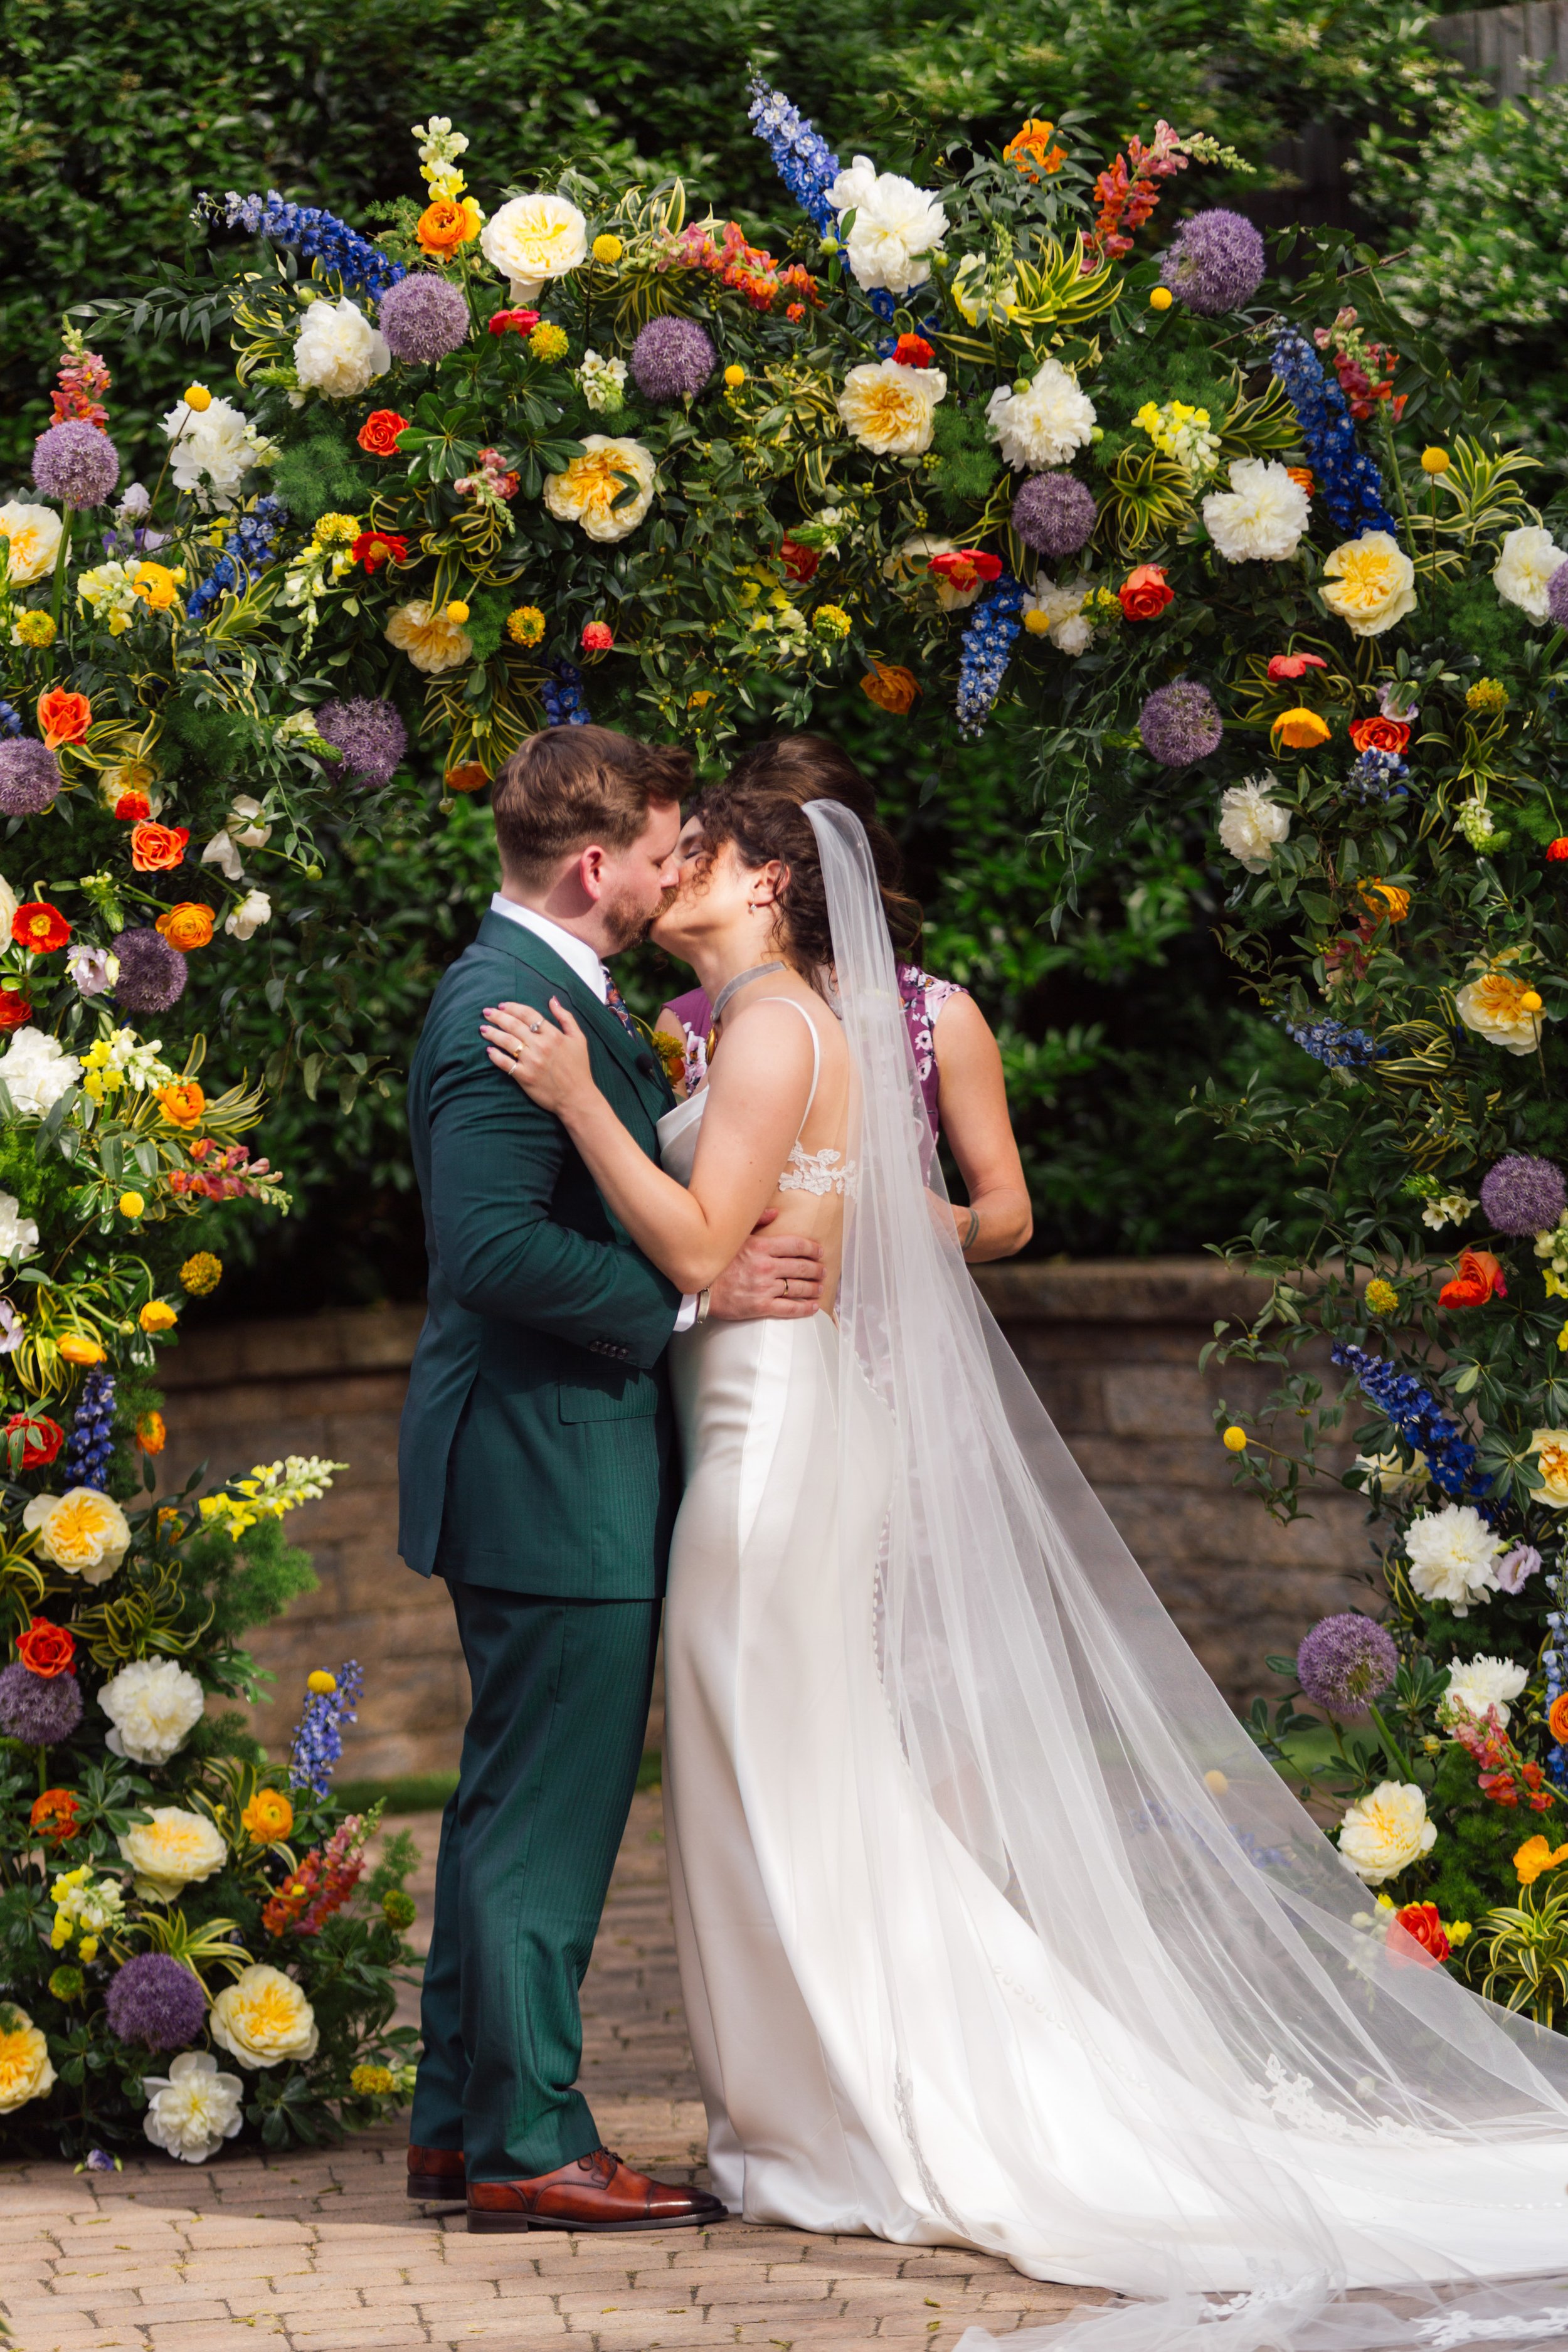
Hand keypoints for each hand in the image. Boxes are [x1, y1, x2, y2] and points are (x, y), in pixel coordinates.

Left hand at [482, 998, 595, 1117]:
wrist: (577, 1097)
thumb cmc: (579, 1068)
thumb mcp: (579, 1039)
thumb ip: (565, 1017)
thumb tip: (552, 1000)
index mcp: (553, 1035)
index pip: (528, 1015)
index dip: (513, 1007)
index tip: (502, 1005)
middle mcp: (541, 1046)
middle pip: (513, 1025)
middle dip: (497, 1017)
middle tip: (486, 1012)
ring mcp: (531, 1061)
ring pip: (506, 1042)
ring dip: (492, 1033)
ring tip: (483, 1029)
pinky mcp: (524, 1076)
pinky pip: (505, 1063)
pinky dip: (495, 1056)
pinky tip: (489, 1051)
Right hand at [708, 1210, 825, 1322]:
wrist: (699, 1288)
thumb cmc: (717, 1261)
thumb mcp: (736, 1237)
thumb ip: (757, 1222)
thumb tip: (776, 1212)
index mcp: (761, 1247)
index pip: (796, 1245)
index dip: (812, 1248)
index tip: (819, 1251)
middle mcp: (765, 1266)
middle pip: (801, 1267)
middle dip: (816, 1269)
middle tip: (823, 1271)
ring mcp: (764, 1287)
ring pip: (798, 1287)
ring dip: (813, 1288)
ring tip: (820, 1288)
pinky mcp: (760, 1306)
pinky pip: (789, 1308)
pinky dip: (804, 1308)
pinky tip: (812, 1306)